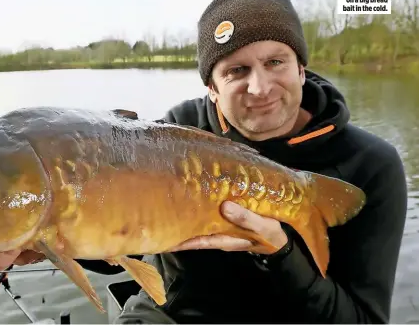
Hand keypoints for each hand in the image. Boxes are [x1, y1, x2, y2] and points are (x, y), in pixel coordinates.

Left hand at [167, 200, 288, 254]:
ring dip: (187, 217)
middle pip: (194, 232)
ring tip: (169, 206)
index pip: (197, 241)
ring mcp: (222, 229)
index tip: (162, 235)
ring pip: (200, 224)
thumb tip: (225, 207)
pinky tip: (192, 200)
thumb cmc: (272, 236)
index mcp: (224, 240)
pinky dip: (200, 210)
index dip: (180, 240)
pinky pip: (209, 217)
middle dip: (178, 227)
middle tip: (158, 217)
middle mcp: (219, 235)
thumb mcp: (263, 227)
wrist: (282, 240)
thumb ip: (245, 219)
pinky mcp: (227, 221)